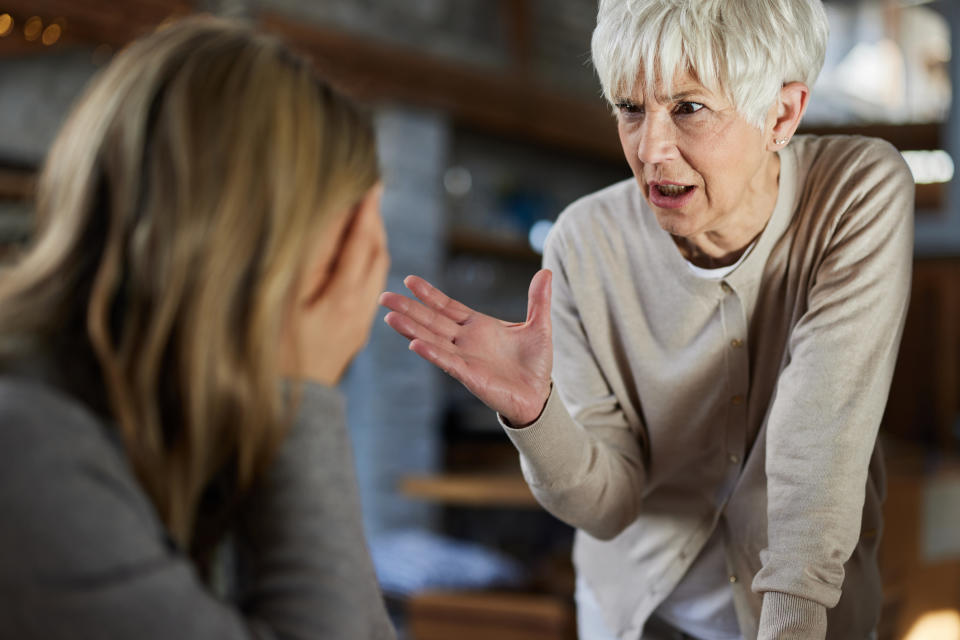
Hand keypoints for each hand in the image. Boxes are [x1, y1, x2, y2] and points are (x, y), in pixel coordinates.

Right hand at [283, 184, 388, 384]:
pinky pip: (371, 288)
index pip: (359, 242)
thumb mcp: (284, 302)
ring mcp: (360, 322)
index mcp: (342, 298)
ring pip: (377, 271)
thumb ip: (307, 262)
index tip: (371, 182)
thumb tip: (325, 223)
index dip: (364, 209)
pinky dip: (368, 262)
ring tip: (365, 216)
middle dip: (373, 220)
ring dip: (373, 240)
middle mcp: (360, 308)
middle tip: (370, 191)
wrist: (288, 408)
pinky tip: (356, 255)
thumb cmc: (275, 353)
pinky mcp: (355, 332)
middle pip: (376, 253)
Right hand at [379, 269, 552, 425]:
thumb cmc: (535, 364)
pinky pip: (447, 362)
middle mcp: (465, 341)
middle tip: (384, 297)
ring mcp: (465, 358)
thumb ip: (538, 300)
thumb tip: (547, 272)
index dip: (429, 294)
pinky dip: (432, 352)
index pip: (447, 307)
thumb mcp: (539, 326)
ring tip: (390, 317)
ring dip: (411, 329)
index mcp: (478, 326)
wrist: (539, 396)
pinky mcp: (469, 375)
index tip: (410, 280)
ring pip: (432, 339)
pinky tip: (415, 344)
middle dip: (408, 309)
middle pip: (432, 321)